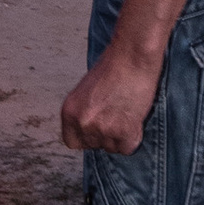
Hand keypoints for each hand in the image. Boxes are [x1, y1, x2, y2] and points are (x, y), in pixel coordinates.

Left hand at [61, 37, 160, 155]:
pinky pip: (127, 148)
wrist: (132, 57)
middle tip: (116, 116)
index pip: (71, 142)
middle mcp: (82, 123)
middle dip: (105, 135)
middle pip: (93, 146)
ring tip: (126, 113)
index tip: (96, 130)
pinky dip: (133, 137)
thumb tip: (90, 127)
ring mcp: (103, 130)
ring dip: (120, 136)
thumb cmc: (113, 66)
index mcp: (69, 112)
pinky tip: (134, 119)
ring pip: (112, 148)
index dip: (86, 137)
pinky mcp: (124, 132)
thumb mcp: (86, 91)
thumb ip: (84, 111)